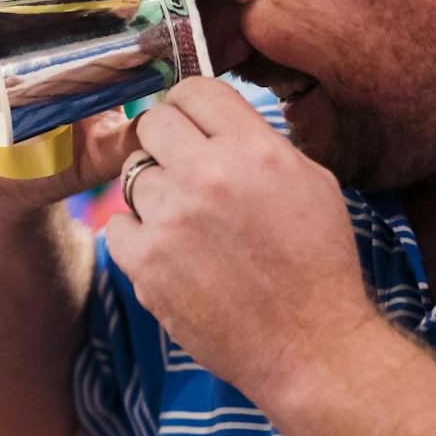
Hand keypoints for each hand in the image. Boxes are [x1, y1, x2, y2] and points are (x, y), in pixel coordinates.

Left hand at [103, 78, 378, 399]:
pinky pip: (118, 226)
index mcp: (254, 150)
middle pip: (151, 123)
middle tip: (180, 168)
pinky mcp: (145, 262)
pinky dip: (138, 238)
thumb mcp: (311, 183)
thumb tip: (212, 120)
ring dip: (154, 194)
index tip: (189, 124)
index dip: (188, 106)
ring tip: (188, 224)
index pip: (194, 91)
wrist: (310, 344)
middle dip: (163, 141)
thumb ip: (258, 143)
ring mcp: (171, 219)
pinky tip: (172, 254)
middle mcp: (208, 176)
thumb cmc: (318, 265)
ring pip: (132, 176)